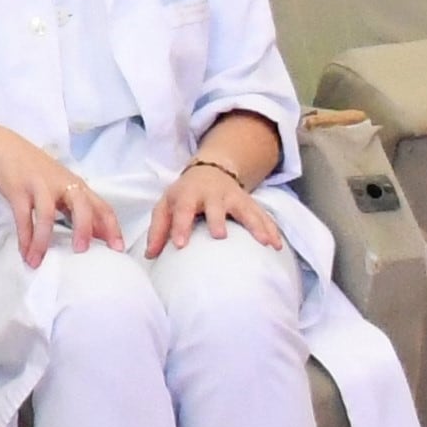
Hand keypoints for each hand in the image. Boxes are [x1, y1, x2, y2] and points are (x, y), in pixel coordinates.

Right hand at [0, 122, 120, 265]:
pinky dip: (24, 237)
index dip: (112, 227)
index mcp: (76, 185)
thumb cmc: (34, 169)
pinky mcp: (17, 189)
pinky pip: (23, 217)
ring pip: (47, 215)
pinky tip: (25, 252)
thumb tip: (95, 234)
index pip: (101, 206)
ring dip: (44, 240)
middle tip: (81, 252)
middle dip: (84, 230)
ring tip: (39, 260)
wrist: (2, 147)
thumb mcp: (60, 185)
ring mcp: (39, 186)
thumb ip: (76, 207)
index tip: (118, 249)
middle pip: (81, 207)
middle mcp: (62, 184)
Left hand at [148, 158, 285, 254]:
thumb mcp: (166, 206)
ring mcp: (233, 197)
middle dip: (217, 219)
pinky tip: (277, 245)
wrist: (209, 171)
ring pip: (245, 210)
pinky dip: (271, 229)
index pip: (182, 210)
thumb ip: (158, 230)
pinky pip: (262, 216)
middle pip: (215, 206)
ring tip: (264, 242)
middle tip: (219, 236)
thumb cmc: (184, 195)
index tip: (180, 245)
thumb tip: (149, 256)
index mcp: (188, 194)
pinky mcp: (249, 203)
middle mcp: (212, 194)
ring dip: (255, 225)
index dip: (180, 226)